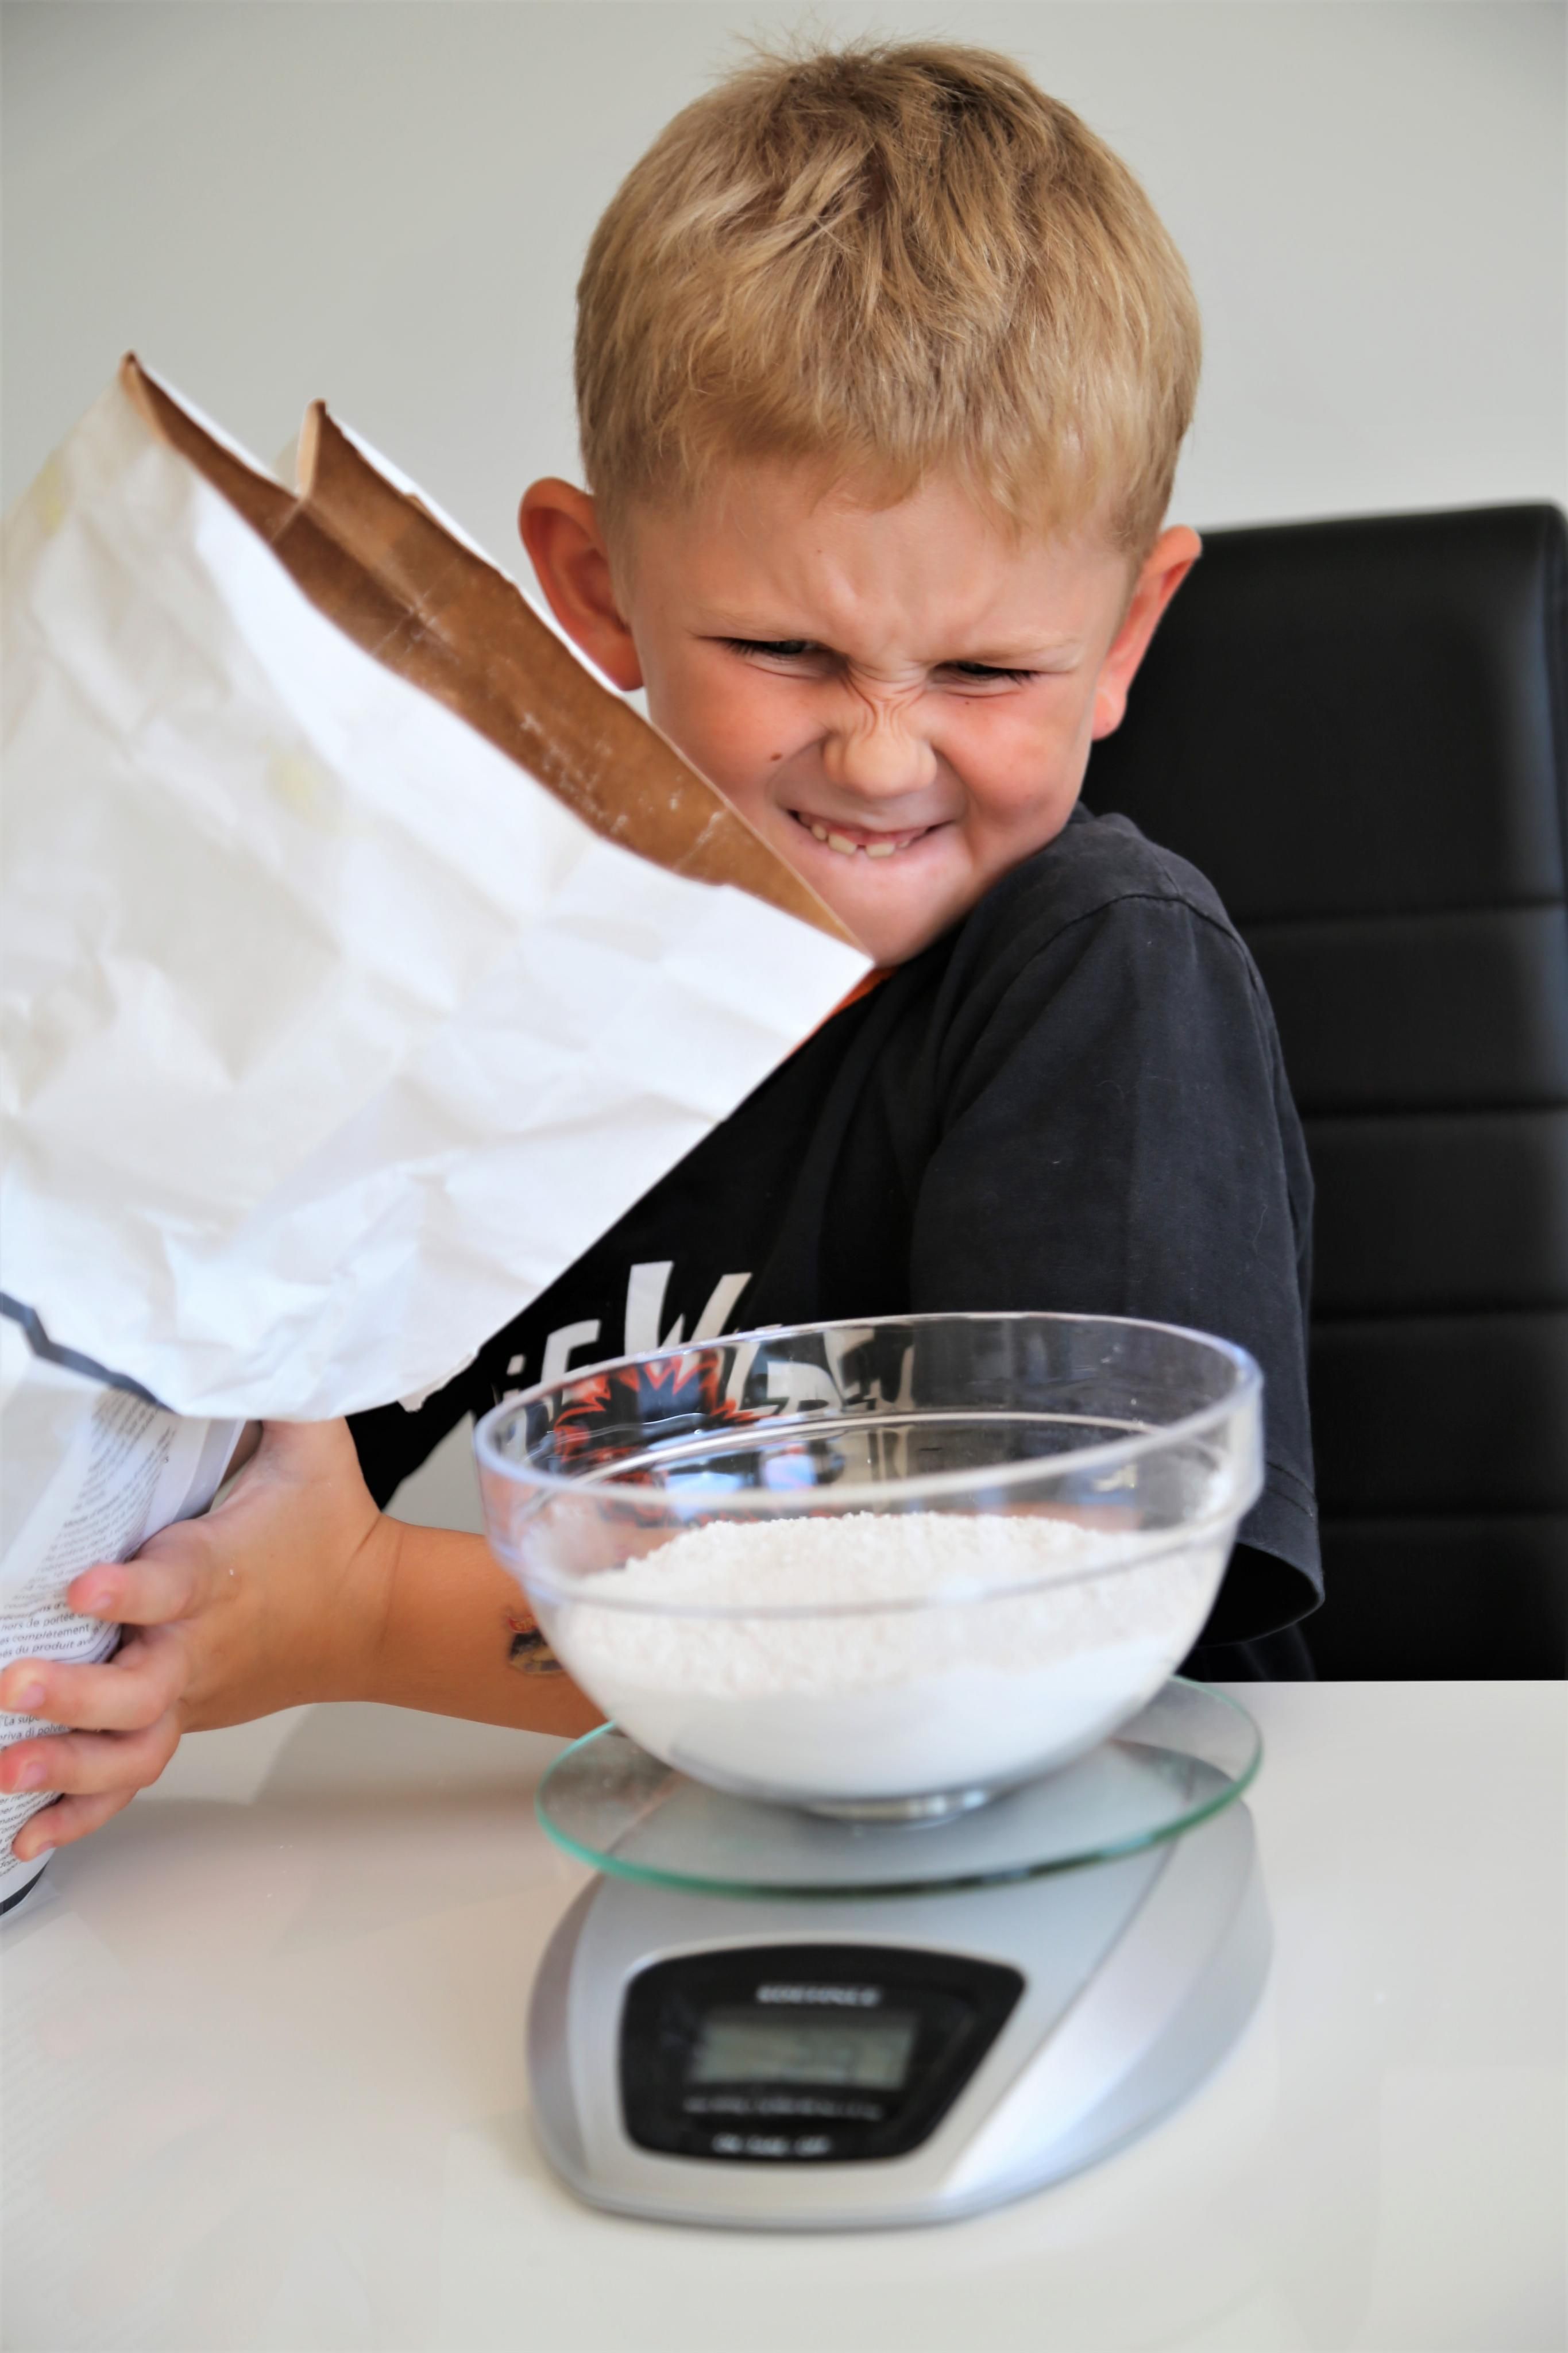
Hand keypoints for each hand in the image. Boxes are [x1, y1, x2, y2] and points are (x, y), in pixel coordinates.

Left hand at [0, 1420, 396, 1863]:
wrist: (371, 1614)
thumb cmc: (330, 1523)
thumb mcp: (311, 1441)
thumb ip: (267, 1387)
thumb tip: (227, 1335)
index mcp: (221, 1569)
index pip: (175, 1580)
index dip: (131, 1589)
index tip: (86, 1586)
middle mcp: (199, 1641)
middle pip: (140, 1684)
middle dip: (76, 1693)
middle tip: (13, 1685)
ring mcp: (187, 1691)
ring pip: (131, 1745)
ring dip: (67, 1764)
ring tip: (4, 1766)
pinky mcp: (178, 1720)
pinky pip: (129, 1778)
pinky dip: (78, 1813)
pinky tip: (21, 1833)